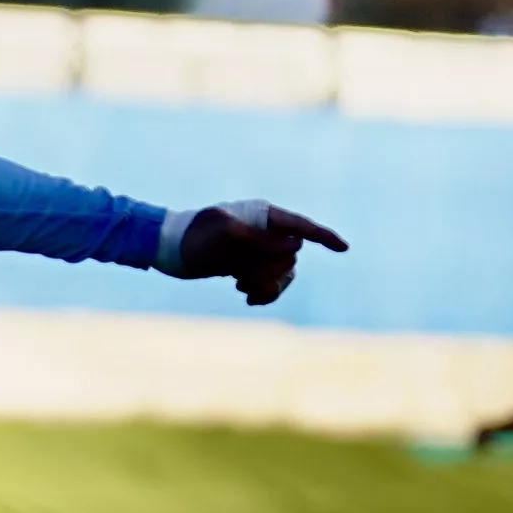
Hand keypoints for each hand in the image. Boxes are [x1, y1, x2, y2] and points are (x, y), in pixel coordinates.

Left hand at [163, 203, 349, 304]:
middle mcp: (266, 231)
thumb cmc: (194, 237)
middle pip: (291, 256)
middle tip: (240, 274)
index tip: (343, 249)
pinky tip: (245, 296)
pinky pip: (272, 282)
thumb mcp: (226, 236)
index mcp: (263, 215)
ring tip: (241, 287)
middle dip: (271, 270)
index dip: (323, 237)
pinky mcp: (250, 264)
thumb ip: (261, 241)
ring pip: (283, 272)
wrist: (169, 248)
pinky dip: (263, 292)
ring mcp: (259, 249)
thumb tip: (295, 247)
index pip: (301, 226)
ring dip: (266, 284)